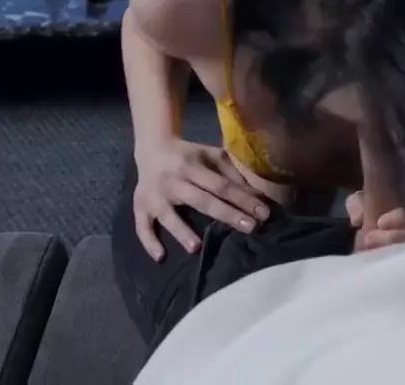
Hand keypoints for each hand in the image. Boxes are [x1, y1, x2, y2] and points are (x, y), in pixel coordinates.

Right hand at [133, 139, 269, 260]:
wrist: (151, 148)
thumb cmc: (189, 156)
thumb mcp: (210, 156)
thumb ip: (231, 173)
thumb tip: (256, 194)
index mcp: (192, 166)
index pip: (221, 185)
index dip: (242, 199)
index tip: (263, 213)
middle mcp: (173, 181)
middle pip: (202, 201)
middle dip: (226, 214)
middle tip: (250, 228)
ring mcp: (154, 195)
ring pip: (168, 215)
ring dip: (181, 231)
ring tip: (195, 247)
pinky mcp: (140, 206)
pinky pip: (142, 226)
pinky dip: (149, 241)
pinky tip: (160, 257)